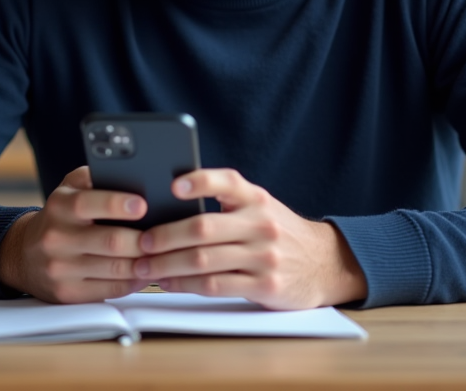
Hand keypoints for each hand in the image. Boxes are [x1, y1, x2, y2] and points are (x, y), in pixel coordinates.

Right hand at [0, 166, 149, 302]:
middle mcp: (56, 238)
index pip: (87, 203)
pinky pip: (111, 290)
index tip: (143, 204)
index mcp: (59, 207)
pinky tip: (146, 272)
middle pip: (111, 242)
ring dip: (145, 263)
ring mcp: (60, 269)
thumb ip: (95, 178)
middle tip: (166, 236)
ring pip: (116, 269)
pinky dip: (135, 281)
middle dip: (144, 240)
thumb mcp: (69, 189)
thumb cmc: (60, 217)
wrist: (23, 254)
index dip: (117, 204)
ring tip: (163, 254)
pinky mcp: (68, 293)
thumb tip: (134, 175)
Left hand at [132, 169, 367, 309]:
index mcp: (256, 198)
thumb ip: (226, 203)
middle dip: (166, 236)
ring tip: (144, 266)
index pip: (226, 181)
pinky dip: (186, 284)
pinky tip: (168, 282)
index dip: (199, 181)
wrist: (324, 263)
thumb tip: (169, 204)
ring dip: (168, 264)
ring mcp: (264, 256)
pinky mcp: (264, 285)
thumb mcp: (260, 207)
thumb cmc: (279, 232)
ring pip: (204, 260)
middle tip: (141, 241)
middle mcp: (261, 224)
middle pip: (203, 227)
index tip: (173, 185)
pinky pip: (215, 285)